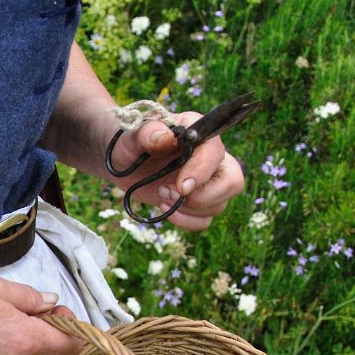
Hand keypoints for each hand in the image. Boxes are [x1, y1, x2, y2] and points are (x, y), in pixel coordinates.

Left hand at [101, 110, 244, 231]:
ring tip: (161, 194)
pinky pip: (204, 221)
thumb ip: (147, 133)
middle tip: (170, 193)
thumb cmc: (129, 141)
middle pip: (233, 183)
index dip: (201, 172)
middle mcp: (210, 158)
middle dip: (202, 197)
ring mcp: (207, 182)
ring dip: (187, 209)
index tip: (181, 187)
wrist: (121, 159)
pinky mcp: (196, 202)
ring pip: (218, 206)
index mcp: (199, 132)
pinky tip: (164, 209)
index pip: (215, 153)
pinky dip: (185, 222)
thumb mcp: (132, 134)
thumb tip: (165, 138)